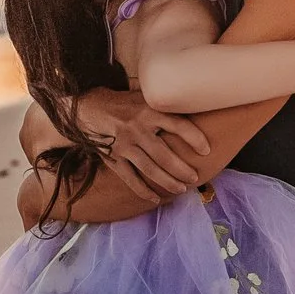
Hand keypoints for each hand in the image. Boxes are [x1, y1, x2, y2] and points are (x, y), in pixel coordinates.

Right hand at [74, 88, 210, 199]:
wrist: (88, 109)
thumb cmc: (123, 102)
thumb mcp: (143, 95)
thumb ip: (163, 101)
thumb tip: (192, 100)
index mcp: (148, 111)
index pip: (177, 125)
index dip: (194, 138)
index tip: (206, 150)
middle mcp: (137, 129)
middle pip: (165, 155)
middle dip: (183, 170)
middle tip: (194, 177)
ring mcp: (124, 146)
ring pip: (150, 170)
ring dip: (168, 182)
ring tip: (181, 188)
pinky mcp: (114, 159)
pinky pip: (131, 179)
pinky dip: (143, 191)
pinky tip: (156, 198)